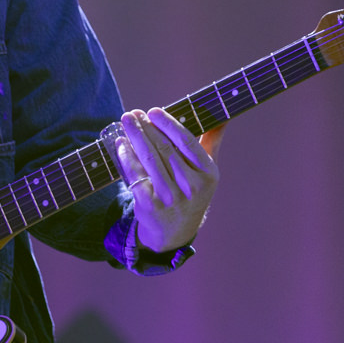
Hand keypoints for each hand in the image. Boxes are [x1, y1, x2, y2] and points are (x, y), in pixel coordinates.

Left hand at [113, 107, 222, 252]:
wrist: (175, 231)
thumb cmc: (192, 192)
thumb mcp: (207, 172)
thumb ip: (212, 141)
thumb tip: (223, 115)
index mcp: (208, 175)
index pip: (186, 143)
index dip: (168, 124)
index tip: (154, 111)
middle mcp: (191, 187)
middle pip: (164, 148)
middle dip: (146, 127)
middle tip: (133, 113)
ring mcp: (170, 197)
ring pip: (149, 158)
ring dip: (135, 136)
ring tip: (126, 121)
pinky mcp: (150, 204)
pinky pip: (136, 174)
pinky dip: (126, 156)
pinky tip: (121, 144)